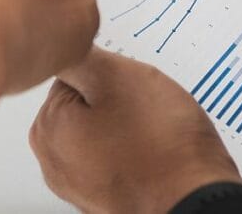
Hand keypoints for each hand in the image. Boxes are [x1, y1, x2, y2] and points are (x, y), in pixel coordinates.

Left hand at [30, 48, 241, 212]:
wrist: (194, 200)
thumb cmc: (161, 145)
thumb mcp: (117, 77)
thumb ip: (79, 54)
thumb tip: (61, 43)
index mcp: (48, 127)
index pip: (71, 73)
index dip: (106, 73)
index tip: (126, 86)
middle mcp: (53, 161)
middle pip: (84, 102)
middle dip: (114, 99)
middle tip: (142, 109)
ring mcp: (78, 183)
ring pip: (102, 128)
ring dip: (125, 123)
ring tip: (150, 130)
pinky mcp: (103, 195)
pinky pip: (114, 155)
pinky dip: (132, 148)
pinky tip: (153, 150)